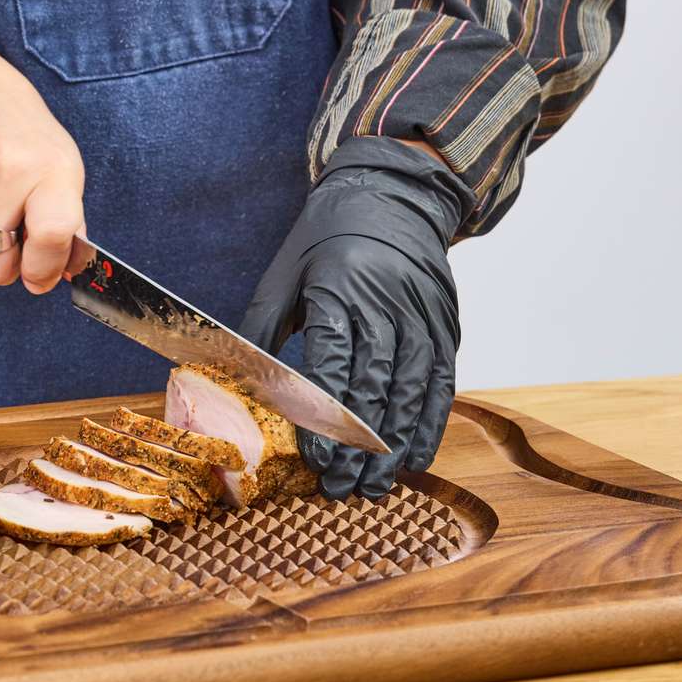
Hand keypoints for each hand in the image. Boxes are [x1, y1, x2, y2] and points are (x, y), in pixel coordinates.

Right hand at [0, 4, 83, 292]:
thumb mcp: (57, 158)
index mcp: (48, 168)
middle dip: (0, 265)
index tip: (38, 273)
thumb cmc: (12, 122)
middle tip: (5, 237)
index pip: (52, 236)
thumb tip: (62, 271)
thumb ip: (65, 218)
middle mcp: (2, 172)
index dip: (43, 268)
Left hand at [239, 137, 467, 499]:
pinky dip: (429, 423)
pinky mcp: (445, 325)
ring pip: (411, 390)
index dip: (326, 414)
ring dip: (394, 444)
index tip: (316, 457)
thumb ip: (260, 330)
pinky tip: (414, 457)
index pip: (334, 360)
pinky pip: (441, 382)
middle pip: (375, 384)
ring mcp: (422, 315)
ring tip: (374, 485)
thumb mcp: (283, 274)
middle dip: (358, 444)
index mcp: (339, 287)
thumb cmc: (327, 237)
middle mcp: (386, 302)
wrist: (392, 194)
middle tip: (341, 487)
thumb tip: (236, 386)